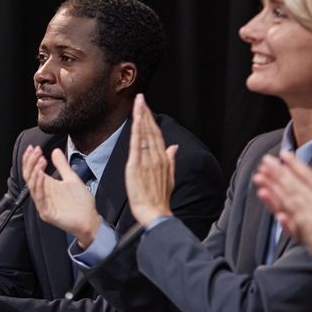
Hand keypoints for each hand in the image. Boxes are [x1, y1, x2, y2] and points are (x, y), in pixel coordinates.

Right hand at [21, 145, 99, 246]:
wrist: (90, 220)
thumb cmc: (81, 203)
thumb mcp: (72, 179)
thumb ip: (62, 166)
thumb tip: (55, 151)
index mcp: (46, 186)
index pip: (32, 171)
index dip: (30, 159)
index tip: (34, 148)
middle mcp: (43, 194)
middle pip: (29, 176)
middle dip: (31, 162)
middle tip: (37, 151)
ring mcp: (43, 203)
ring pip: (32, 186)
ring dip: (34, 171)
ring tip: (40, 160)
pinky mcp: (46, 213)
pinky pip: (39, 198)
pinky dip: (38, 185)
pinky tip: (41, 174)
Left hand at [125, 94, 175, 224]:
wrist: (155, 213)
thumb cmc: (159, 198)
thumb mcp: (169, 177)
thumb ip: (171, 160)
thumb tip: (175, 147)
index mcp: (163, 159)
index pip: (157, 135)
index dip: (152, 120)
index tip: (147, 108)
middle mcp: (156, 157)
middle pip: (151, 130)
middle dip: (146, 113)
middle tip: (141, 98)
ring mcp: (147, 160)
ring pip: (144, 134)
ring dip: (141, 117)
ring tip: (138, 102)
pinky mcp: (136, 165)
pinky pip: (137, 144)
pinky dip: (137, 130)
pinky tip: (136, 119)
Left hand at [253, 152, 311, 273]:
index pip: (310, 177)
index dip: (296, 165)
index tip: (284, 154)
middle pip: (295, 185)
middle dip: (279, 172)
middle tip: (265, 161)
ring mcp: (311, 219)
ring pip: (287, 198)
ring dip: (272, 186)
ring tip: (259, 176)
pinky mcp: (305, 233)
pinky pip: (286, 216)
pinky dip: (277, 207)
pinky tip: (266, 198)